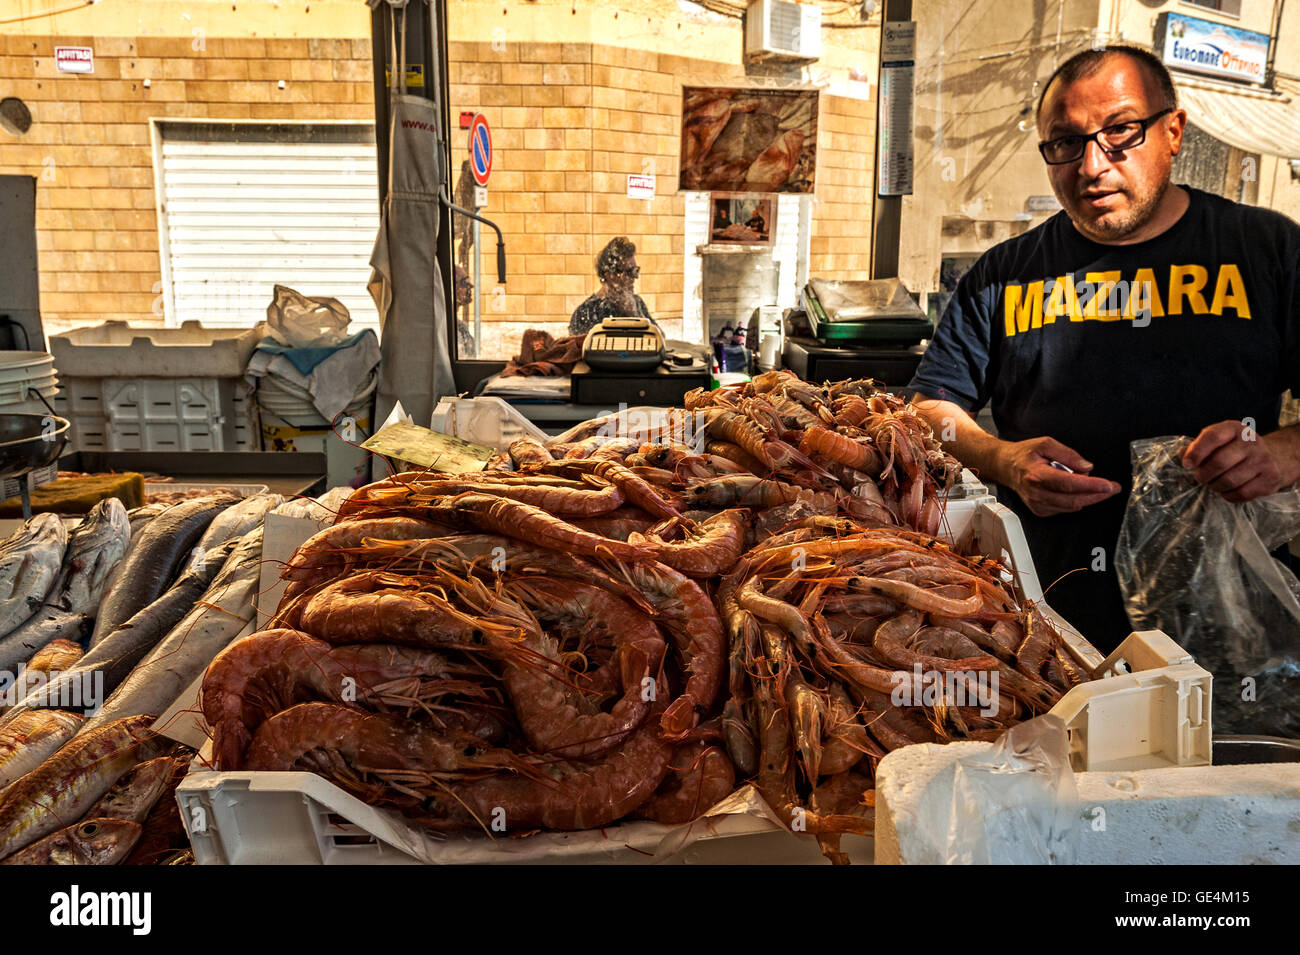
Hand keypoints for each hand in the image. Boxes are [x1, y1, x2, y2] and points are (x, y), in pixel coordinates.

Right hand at [1001, 436, 1121, 516]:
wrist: (1005, 467)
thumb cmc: (1024, 455)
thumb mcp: (1046, 444)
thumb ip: (1068, 454)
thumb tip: (1087, 467)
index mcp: (1037, 476)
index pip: (1070, 484)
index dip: (1092, 486)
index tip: (1109, 485)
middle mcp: (1036, 493)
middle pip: (1074, 499)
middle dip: (1097, 495)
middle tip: (1112, 488)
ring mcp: (1038, 504)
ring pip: (1072, 506)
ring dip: (1088, 497)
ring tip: (1092, 484)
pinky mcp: (1040, 510)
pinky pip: (1066, 509)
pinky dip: (1076, 500)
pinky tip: (1077, 491)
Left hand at [1182, 420, 1287, 502]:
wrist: (1274, 457)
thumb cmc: (1235, 450)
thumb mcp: (1217, 441)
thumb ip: (1197, 446)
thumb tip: (1183, 455)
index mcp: (1235, 429)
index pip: (1213, 437)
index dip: (1196, 452)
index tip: (1187, 464)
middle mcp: (1252, 442)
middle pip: (1219, 462)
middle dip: (1203, 474)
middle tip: (1200, 477)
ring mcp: (1263, 460)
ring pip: (1229, 480)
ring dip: (1215, 486)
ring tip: (1214, 483)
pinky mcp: (1270, 478)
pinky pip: (1241, 493)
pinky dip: (1228, 495)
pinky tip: (1227, 490)